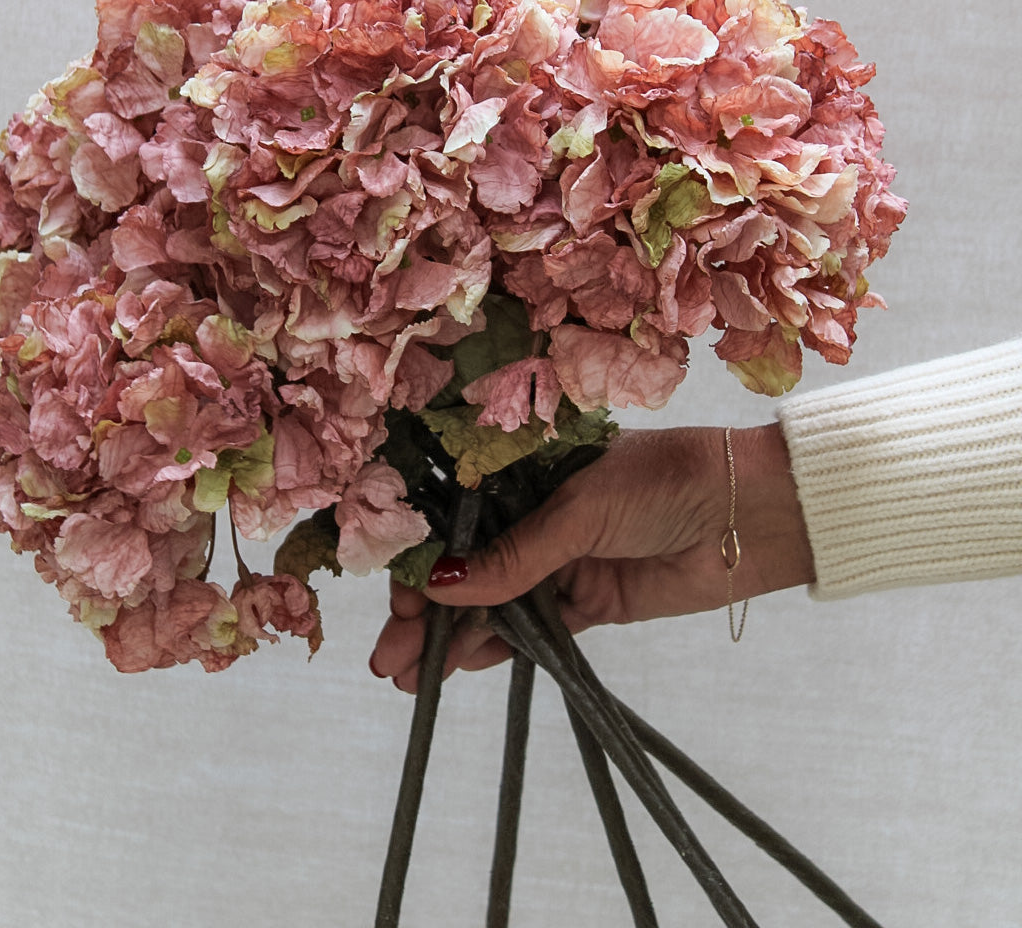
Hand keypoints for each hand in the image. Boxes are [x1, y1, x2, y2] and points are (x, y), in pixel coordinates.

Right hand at [369, 424, 814, 692]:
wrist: (752, 515)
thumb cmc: (664, 482)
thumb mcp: (579, 509)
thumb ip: (515, 555)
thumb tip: (443, 588)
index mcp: (529, 469)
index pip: (457, 514)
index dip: (423, 555)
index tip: (396, 596)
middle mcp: (538, 513)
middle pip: (468, 564)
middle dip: (427, 609)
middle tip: (391, 653)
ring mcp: (563, 559)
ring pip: (493, 601)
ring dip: (453, 635)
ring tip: (409, 673)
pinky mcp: (591, 601)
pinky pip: (533, 627)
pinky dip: (496, 646)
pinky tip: (459, 666)